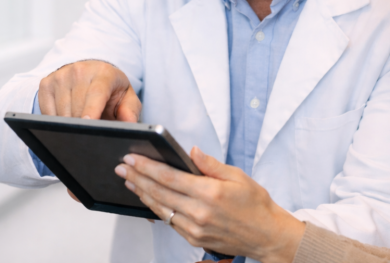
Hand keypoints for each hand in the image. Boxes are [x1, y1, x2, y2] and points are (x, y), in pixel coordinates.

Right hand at [38, 60, 140, 120]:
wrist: (91, 71)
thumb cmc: (110, 88)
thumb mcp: (126, 97)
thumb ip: (130, 111)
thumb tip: (129, 124)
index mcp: (103, 73)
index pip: (96, 93)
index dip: (91, 109)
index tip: (87, 123)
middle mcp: (80, 71)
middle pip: (77, 107)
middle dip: (83, 125)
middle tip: (90, 131)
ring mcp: (61, 76)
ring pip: (61, 112)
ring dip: (70, 124)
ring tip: (81, 122)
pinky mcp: (46, 83)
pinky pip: (47, 112)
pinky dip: (56, 120)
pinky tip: (67, 116)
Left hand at [115, 147, 303, 262]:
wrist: (266, 235)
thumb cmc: (255, 205)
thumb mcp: (238, 176)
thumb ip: (211, 165)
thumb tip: (192, 151)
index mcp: (210, 193)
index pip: (169, 177)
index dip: (147, 167)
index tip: (132, 159)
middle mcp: (199, 213)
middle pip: (159, 192)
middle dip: (138, 178)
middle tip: (122, 168)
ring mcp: (194, 229)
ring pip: (161, 209)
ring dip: (142, 194)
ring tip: (130, 181)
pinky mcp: (194, 239)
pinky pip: (170, 222)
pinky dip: (157, 209)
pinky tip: (149, 199)